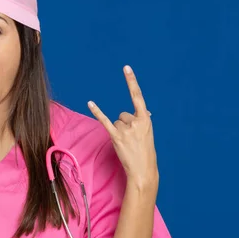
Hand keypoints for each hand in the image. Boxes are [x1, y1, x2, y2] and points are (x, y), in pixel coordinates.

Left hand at [87, 65, 157, 190]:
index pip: (138, 96)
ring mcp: (126, 129)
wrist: (143, 169)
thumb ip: (143, 121)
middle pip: (123, 114)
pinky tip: (90, 102)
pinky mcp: (116, 136)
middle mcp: (136, 121)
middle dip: (125, 125)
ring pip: (116, 121)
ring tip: (126, 143)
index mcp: (146, 119)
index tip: (126, 68)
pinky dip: (97, 111)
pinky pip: (104, 121)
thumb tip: (145, 113)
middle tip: (132, 139)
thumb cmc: (145, 152)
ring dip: (118, 131)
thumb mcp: (148, 133)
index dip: (131, 81)